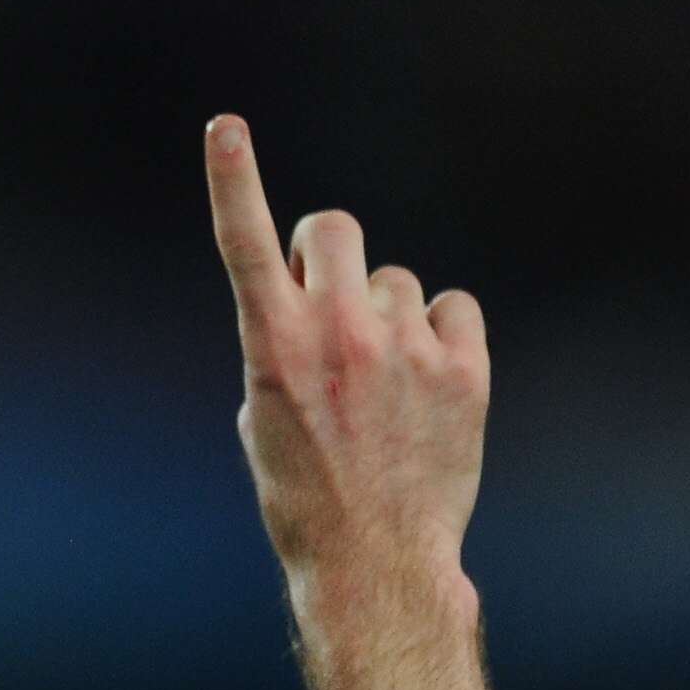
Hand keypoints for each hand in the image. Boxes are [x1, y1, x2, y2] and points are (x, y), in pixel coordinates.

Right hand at [204, 115, 485, 611]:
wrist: (376, 564)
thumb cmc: (305, 498)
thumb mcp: (263, 419)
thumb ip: (280, 345)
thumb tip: (313, 298)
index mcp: (272, 351)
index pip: (245, 246)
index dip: (233, 179)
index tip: (225, 125)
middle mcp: (339, 336)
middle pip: (336, 228)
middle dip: (330, 253)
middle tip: (331, 302)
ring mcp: (406, 349)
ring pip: (397, 281)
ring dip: (387, 316)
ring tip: (383, 387)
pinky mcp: (464, 368)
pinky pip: (452, 308)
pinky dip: (440, 337)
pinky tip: (428, 387)